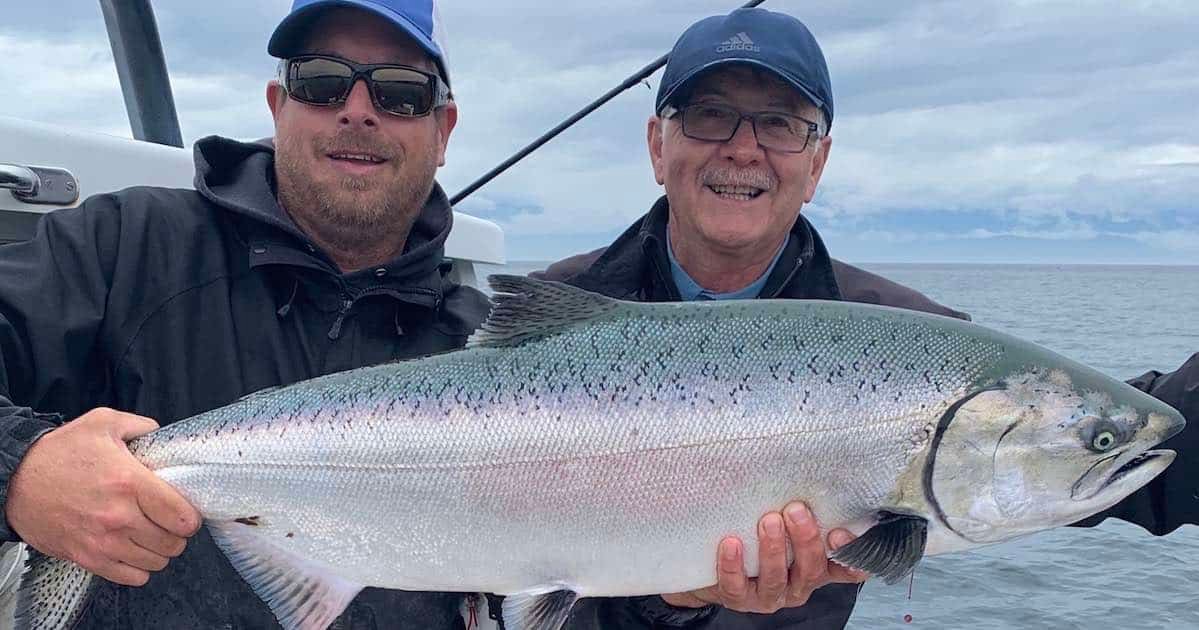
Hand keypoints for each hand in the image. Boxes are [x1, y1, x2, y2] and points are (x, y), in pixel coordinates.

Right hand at [6, 408, 200, 585]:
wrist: (14, 480)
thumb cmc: (58, 452)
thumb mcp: (102, 423)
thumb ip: (140, 425)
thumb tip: (160, 433)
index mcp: (130, 483)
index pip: (182, 516)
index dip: (191, 517)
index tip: (186, 512)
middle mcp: (119, 516)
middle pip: (172, 543)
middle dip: (177, 534)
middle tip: (168, 523)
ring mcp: (103, 541)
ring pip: (155, 562)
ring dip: (159, 551)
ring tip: (152, 536)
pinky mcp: (87, 558)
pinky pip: (131, 577)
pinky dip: (139, 568)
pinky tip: (134, 551)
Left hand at [661, 502, 866, 612]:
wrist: (715, 567)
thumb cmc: (758, 537)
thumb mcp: (786, 523)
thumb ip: (803, 509)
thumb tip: (811, 469)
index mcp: (816, 567)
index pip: (846, 568)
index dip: (849, 554)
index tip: (839, 531)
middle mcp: (797, 584)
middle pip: (811, 570)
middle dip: (805, 540)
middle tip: (795, 510)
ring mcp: (768, 595)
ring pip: (776, 579)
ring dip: (773, 550)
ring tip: (768, 521)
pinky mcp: (738, 599)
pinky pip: (737, 587)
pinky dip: (733, 566)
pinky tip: (731, 544)